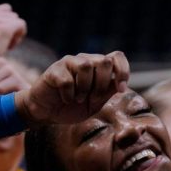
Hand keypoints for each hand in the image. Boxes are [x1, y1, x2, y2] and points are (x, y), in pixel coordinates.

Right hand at [0, 4, 26, 57]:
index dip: (7, 21)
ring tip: (5, 45)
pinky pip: (22, 25)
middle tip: (2, 42)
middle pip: (13, 15)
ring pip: (18, 21)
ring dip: (15, 33)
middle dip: (11, 28)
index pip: (7, 9)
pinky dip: (20, 36)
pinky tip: (10, 46)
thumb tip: (13, 15)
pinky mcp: (4, 29)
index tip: (0, 34)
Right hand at [14, 52, 129, 125]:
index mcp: (98, 68)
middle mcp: (85, 61)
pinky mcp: (54, 70)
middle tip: (93, 98)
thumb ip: (107, 92)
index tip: (120, 89)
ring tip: (78, 99)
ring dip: (85, 88)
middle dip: (101, 84)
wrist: (47, 113)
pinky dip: (68, 94)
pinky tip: (65, 99)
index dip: (123, 71)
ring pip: (86, 66)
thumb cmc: (72, 107)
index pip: (117, 57)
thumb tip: (121, 85)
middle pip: (104, 61)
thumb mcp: (95, 104)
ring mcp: (69, 63)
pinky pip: (67, 80)